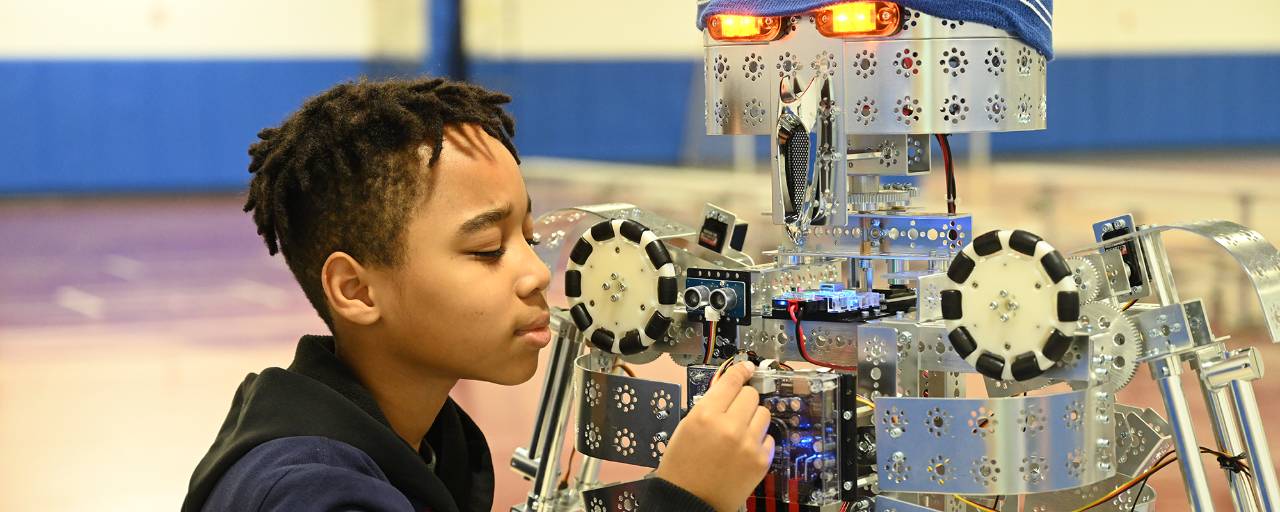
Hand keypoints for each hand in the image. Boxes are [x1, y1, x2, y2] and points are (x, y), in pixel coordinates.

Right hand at [655, 361, 773, 511]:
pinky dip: (759, 440)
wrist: (690, 500)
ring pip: (764, 413)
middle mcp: (730, 426)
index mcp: (705, 414)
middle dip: (743, 400)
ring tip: (740, 432)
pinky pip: (769, 437)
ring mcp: (748, 444)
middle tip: (734, 412)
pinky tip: (744, 449)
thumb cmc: (681, 464)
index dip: (741, 371)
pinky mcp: (761, 460)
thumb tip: (729, 386)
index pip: (732, 381)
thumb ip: (709, 405)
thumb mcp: (686, 426)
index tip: (747, 367)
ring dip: (753, 418)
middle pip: (751, 395)